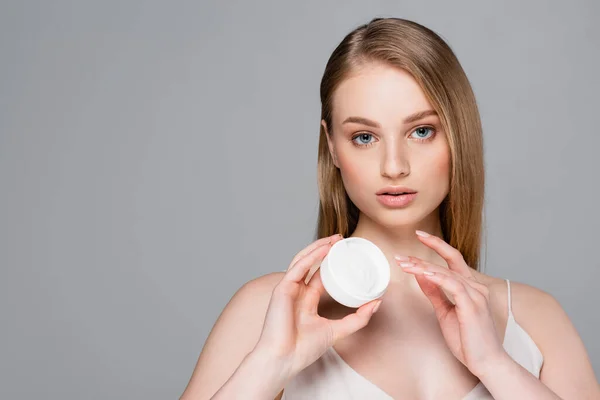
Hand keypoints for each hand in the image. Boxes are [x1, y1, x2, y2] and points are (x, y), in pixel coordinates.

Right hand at [253, 233, 381, 381]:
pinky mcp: (282, 289)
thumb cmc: (303, 349)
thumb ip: (357, 318)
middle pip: (311, 262)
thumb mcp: (337, 330)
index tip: (347, 252)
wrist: (284, 360)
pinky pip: (297, 268)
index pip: (320, 274)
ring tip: (334, 239)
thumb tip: (376, 303)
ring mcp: (289, 289)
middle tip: (342, 239)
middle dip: (325, 249)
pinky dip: (310, 257)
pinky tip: (323, 249)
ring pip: (303, 260)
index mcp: (307, 299)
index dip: (332, 261)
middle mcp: (297, 291)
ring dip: (318, 247)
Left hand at [395, 230, 505, 376]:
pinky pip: (452, 285)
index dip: (437, 245)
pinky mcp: (472, 305)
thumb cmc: (468, 341)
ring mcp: (476, 295)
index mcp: (471, 287)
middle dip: (422, 256)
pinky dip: (436, 277)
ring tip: (404, 265)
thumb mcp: (445, 312)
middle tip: (400, 256)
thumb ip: (434, 293)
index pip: (453, 259)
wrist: (486, 363)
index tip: (419, 235)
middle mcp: (476, 287)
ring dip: (423, 267)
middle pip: (448, 262)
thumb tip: (421, 275)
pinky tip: (422, 273)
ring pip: (446, 272)